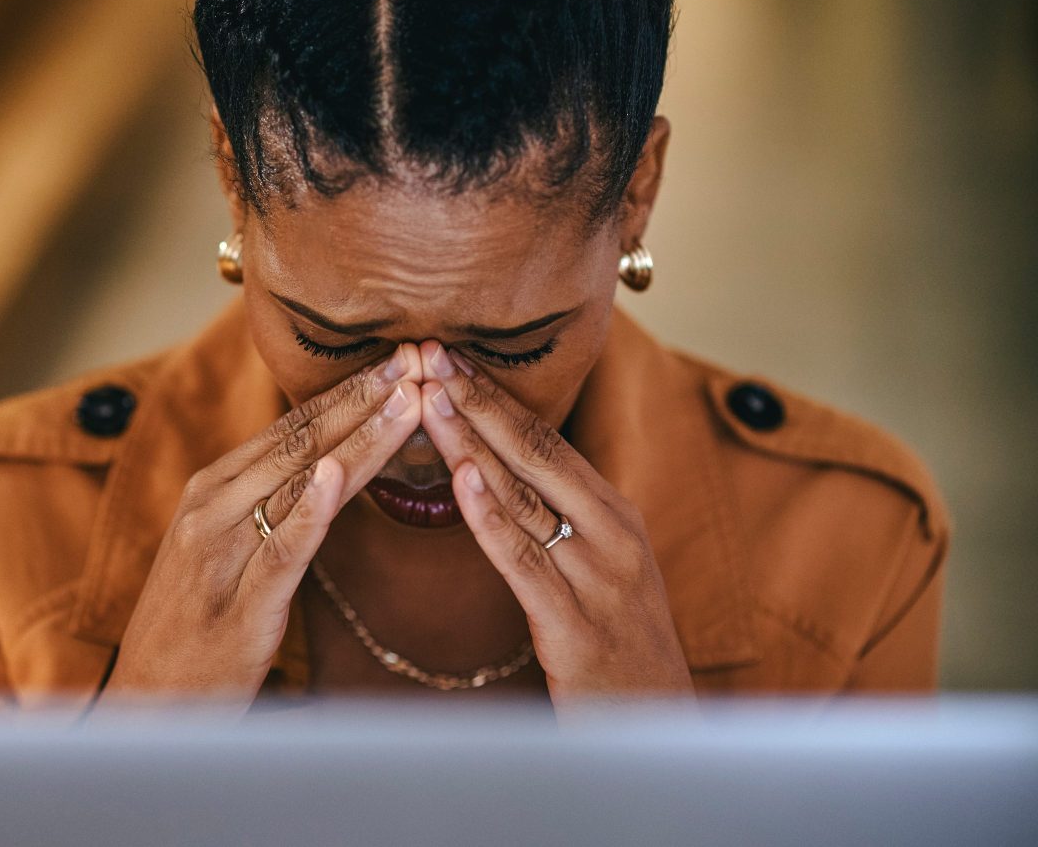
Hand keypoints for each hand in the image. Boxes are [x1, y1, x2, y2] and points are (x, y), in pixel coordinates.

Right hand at [92, 344, 423, 715]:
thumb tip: (323, 461)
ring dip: (359, 438)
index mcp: (212, 489)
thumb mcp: (222, 551)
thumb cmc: (195, 628)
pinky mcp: (238, 605)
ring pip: (301, 483)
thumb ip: (264, 504)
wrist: (149, 706)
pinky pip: (281, 549)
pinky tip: (339, 475)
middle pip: (301, 442)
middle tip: (418, 358)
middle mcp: (212, 507)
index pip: (291, 428)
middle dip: (364, 398)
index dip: (349, 392)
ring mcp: (221, 553)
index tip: (398, 360)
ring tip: (407, 400)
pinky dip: (310, 509)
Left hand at [416, 341, 693, 703]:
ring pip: (524, 497)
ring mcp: (599, 578)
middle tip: (430, 354)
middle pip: (537, 454)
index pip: (547, 442)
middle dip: (479, 401)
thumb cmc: (618, 653)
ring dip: (472, 443)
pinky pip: (525, 561)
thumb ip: (560, 524)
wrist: (658, 734)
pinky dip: (492, 516)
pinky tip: (463, 481)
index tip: (451, 357)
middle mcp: (613, 535)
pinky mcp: (576, 626)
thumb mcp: (601, 574)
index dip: (496, 396)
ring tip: (431, 398)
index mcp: (615, 516)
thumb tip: (503, 473)